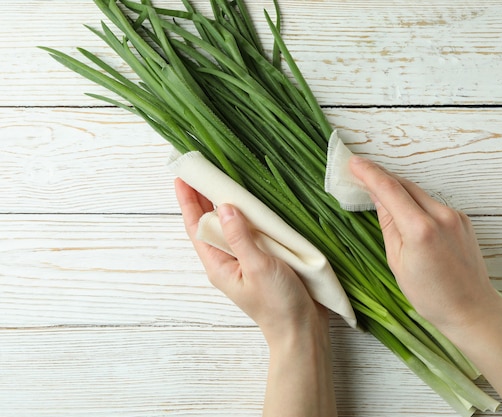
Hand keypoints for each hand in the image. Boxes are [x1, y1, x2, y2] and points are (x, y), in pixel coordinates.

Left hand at [174, 178, 326, 344]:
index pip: (196, 227)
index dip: (188, 201)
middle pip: (211, 224)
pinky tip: (255, 204)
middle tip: (201, 170)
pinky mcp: (266, 260)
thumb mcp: (257, 267)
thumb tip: (225, 206)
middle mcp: (229, 260)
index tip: (182, 177)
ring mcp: (247, 260)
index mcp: (219, 264)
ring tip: (224, 180)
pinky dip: (250, 216)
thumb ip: (240, 237)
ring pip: (232, 227)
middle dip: (204, 198)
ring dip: (227, 205)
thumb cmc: (277, 304)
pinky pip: (252, 233)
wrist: (302, 329)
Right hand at [349, 156, 501, 333]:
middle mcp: (441, 217)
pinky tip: (405, 211)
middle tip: (360, 173)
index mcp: (420, 230)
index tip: (353, 162)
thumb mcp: (397, 262)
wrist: (471, 309)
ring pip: (419, 193)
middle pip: (405, 185)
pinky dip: (415, 202)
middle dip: (381, 177)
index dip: (369, 173)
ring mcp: (455, 216)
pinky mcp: (462, 220)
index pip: (390, 190)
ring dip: (398, 190)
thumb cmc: (430, 295)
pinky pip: (432, 203)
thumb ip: (388, 224)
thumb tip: (378, 198)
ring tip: (379, 193)